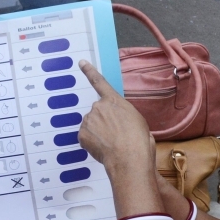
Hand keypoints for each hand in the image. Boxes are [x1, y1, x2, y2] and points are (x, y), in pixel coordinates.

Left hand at [77, 60, 154, 176]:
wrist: (129, 157)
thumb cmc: (139, 139)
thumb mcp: (136, 120)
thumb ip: (122, 115)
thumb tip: (116, 122)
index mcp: (114, 101)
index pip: (99, 82)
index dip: (89, 71)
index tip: (80, 62)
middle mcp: (98, 107)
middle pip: (97, 113)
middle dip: (103, 123)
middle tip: (115, 136)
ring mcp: (88, 120)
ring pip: (91, 126)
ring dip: (98, 133)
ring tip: (112, 144)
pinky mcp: (82, 134)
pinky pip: (86, 138)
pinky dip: (92, 143)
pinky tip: (103, 149)